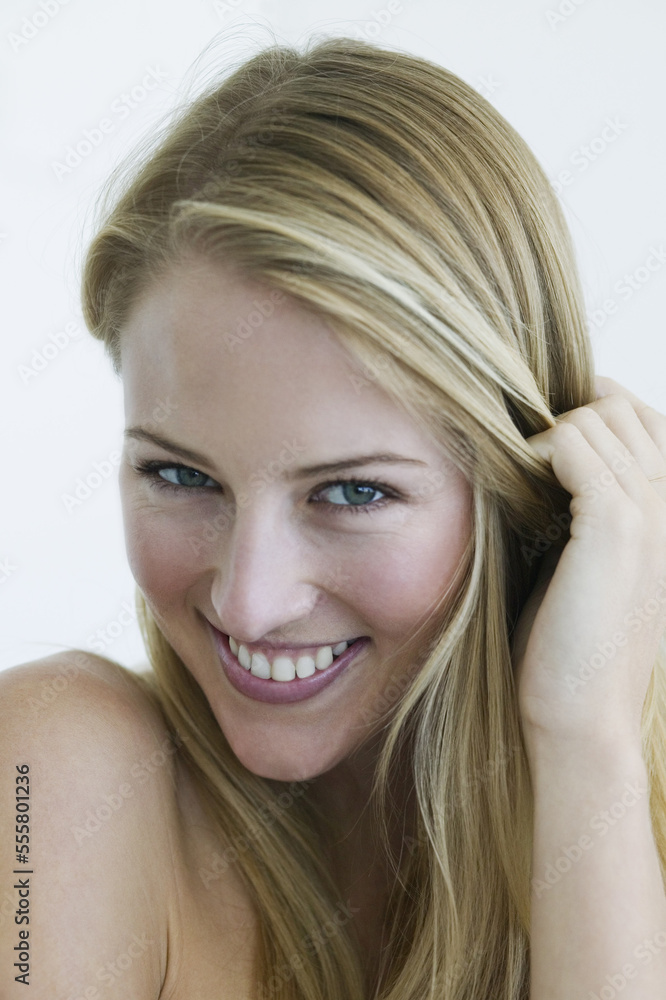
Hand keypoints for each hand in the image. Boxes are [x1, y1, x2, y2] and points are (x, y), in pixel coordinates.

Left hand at [511, 376, 665, 754]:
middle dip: (564, 421)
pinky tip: (520, 492)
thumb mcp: (583, 562)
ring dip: (548, 437)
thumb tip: (542, 458)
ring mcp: (653, 510)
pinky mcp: (617, 523)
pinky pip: (575, 441)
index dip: (587, 417)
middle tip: (524, 466)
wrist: (580, 715)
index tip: (541, 449)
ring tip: (521, 483)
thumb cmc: (569, 644)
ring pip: (597, 415)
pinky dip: (539, 451)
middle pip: (619, 406)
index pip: (641, 417)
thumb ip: (579, 507)